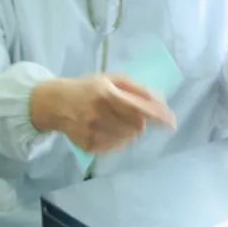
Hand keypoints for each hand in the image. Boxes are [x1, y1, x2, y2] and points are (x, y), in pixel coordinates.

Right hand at [30, 74, 175, 153]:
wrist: (55, 103)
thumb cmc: (89, 88)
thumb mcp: (112, 80)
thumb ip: (137, 89)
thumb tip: (161, 102)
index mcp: (106, 94)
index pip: (140, 109)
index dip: (159, 117)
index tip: (172, 123)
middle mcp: (98, 115)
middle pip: (137, 127)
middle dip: (140, 122)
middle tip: (131, 114)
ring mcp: (92, 133)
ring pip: (128, 139)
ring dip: (130, 131)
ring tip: (116, 120)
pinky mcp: (88, 146)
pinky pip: (115, 147)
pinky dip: (118, 139)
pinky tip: (107, 129)